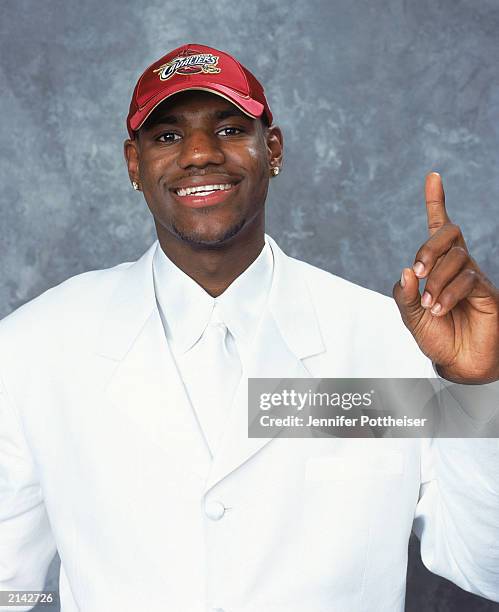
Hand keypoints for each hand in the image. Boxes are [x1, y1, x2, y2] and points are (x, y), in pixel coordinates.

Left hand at [393, 172, 498, 383]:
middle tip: (417, 272)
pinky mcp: (486, 291)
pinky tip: (439, 308)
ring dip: (436, 280)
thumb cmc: (437, 337)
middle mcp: (457, 265)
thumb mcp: (410, 316)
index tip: (433, 177)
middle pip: (449, 233)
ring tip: (429, 304)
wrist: (458, 362)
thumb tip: (404, 270)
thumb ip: (403, 295)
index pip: (439, 228)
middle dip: (429, 247)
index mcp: (437, 267)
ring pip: (457, 257)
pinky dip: (449, 292)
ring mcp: (473, 276)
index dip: (437, 201)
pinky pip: (468, 278)